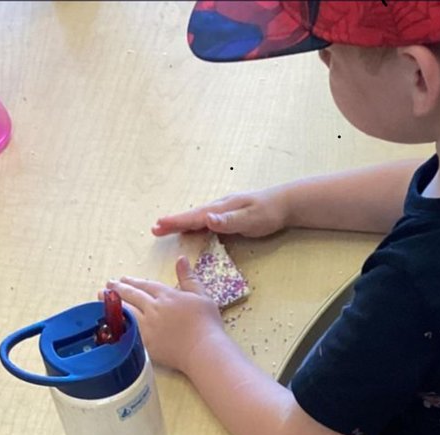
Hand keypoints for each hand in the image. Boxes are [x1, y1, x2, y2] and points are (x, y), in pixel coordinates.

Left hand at [106, 260, 223, 374]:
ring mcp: (148, 326)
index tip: (124, 279)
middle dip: (118, 288)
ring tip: (100, 297)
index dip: (133, 281)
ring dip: (111, 302)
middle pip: (132, 295)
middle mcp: (154, 307)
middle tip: (108, 285)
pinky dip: (116, 322)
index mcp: (167, 295)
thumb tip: (180, 259)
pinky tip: (108, 319)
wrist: (203, 349)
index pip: (145, 285)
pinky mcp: (145, 343)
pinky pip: (126, 330)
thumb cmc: (207, 324)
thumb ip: (189, 277)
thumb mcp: (202, 295)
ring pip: (125, 310)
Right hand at [152, 186, 289, 238]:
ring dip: (180, 222)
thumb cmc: (269, 212)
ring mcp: (223, 209)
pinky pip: (206, 219)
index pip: (195, 217)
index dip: (177, 222)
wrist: (285, 202)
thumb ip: (229, 221)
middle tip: (155, 228)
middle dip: (173, 221)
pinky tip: (190, 228)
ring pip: (197, 216)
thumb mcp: (251, 219)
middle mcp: (220, 207)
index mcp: (222, 209)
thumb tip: (208, 219)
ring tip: (164, 227)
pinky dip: (193, 223)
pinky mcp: (228, 214)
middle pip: (192, 215)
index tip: (159, 225)